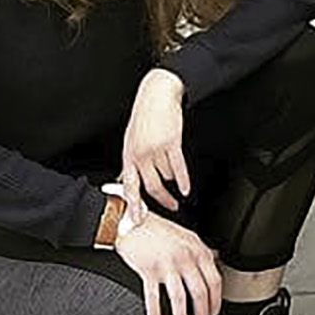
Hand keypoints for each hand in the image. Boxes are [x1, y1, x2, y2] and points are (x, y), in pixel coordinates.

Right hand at [115, 208, 222, 314]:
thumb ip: (199, 252)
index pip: (215, 280)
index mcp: (198, 249)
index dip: (216, 301)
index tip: (213, 313)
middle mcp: (185, 257)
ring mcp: (167, 265)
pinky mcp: (148, 270)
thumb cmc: (157, 229)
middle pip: (200, 292)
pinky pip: (154, 297)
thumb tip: (211, 265)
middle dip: (203, 314)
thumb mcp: (186, 236)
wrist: (131, 220)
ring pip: (180, 298)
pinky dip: (155, 314)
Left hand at [120, 70, 190, 210]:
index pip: (129, 186)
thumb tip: (133, 182)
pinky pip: (178, 168)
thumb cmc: (144, 117)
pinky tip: (185, 188)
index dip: (134, 205)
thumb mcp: (132, 140)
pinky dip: (183, 180)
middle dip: (162, 200)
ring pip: (166, 176)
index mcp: (128, 156)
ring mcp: (155, 149)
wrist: (156, 96)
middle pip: (151, 186)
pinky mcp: (171, 143)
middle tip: (170, 207)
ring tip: (177, 182)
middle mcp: (140, 155)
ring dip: (173, 180)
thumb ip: (133, 162)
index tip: (139, 218)